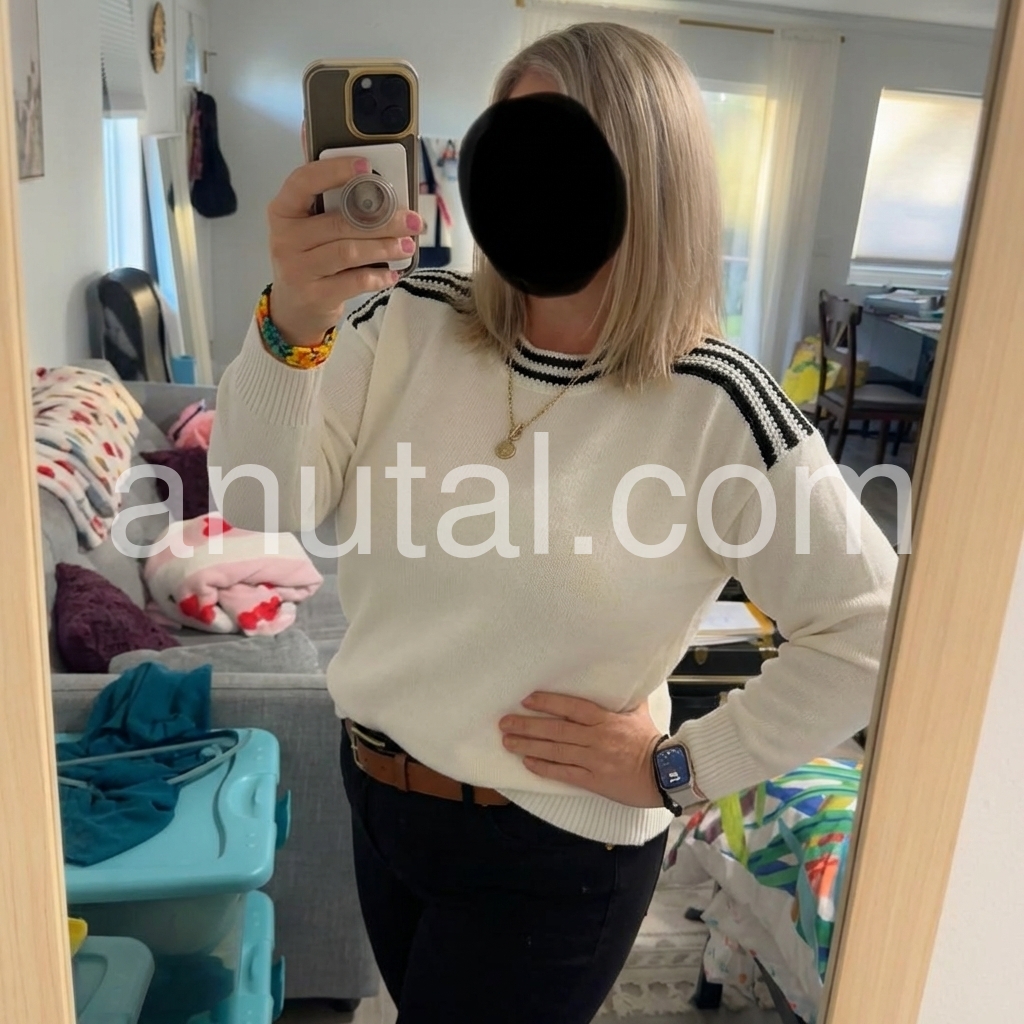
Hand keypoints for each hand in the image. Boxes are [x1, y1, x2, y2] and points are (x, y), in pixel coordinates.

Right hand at [265, 155, 423, 345]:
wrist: (295, 306)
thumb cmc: (309, 254)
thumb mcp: (308, 220)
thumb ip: (319, 183)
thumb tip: (310, 124)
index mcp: (283, 209)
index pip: (304, 181)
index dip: (336, 171)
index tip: (367, 166)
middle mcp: (285, 237)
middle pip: (339, 222)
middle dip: (383, 220)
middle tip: (412, 220)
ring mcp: (297, 268)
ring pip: (348, 252)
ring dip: (384, 247)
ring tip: (407, 245)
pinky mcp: (314, 294)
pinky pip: (353, 281)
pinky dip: (377, 276)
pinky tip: (392, 273)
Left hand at [499, 692, 664, 807]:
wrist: (666, 773)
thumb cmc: (651, 741)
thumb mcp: (639, 712)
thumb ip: (626, 696)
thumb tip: (625, 676)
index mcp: (606, 719)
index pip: (572, 708)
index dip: (548, 703)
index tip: (527, 700)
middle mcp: (596, 738)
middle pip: (556, 730)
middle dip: (527, 726)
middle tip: (505, 722)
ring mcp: (594, 760)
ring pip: (555, 751)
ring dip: (529, 746)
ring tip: (508, 741)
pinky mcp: (594, 780)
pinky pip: (564, 773)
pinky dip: (544, 768)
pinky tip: (527, 762)